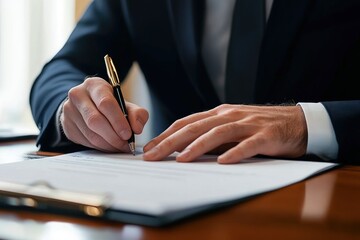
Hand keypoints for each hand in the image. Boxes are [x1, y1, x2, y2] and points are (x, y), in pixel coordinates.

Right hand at [60, 77, 148, 151]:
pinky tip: (109, 146)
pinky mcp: (67, 126)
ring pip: (90, 134)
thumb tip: (137, 129)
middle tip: (126, 145)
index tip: (128, 134)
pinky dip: (100, 147)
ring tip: (120, 147)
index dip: (118, 121)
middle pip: (95, 120)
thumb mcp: (125, 104)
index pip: (105, 103)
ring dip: (108, 145)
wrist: (87, 104)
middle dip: (113, 136)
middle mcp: (78, 95)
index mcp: (94, 85)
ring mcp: (69, 111)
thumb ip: (137, 114)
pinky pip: (85, 141)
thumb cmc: (109, 104)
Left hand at [143, 104, 306, 163]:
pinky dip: (235, 152)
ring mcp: (248, 124)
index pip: (187, 122)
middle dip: (171, 141)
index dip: (166, 134)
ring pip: (218, 133)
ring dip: (197, 146)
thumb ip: (211, 136)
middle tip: (153, 155)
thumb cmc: (259, 127)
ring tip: (181, 158)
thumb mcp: (231, 128)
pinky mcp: (266, 135)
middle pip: (196, 127)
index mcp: (219, 113)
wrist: (297, 122)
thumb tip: (183, 150)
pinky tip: (222, 161)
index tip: (149, 148)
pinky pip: (248, 144)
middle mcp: (230, 115)